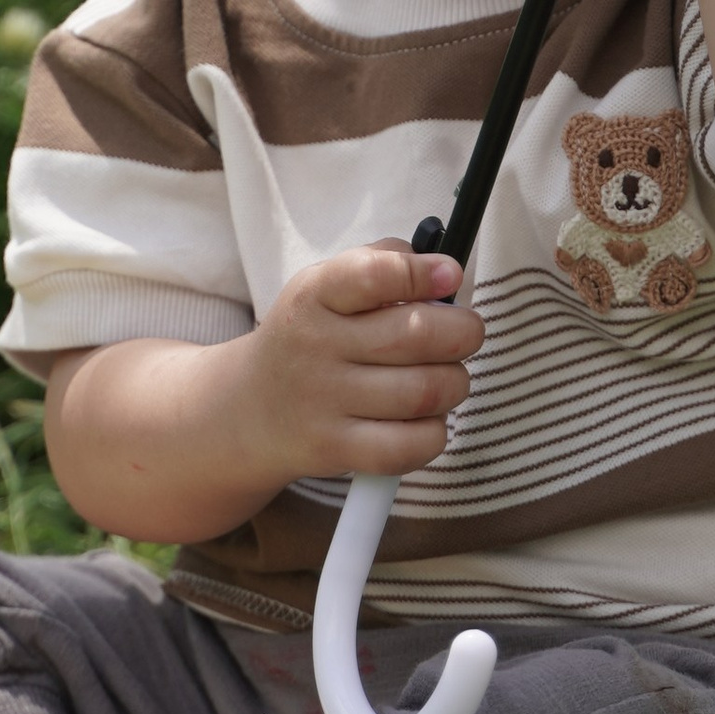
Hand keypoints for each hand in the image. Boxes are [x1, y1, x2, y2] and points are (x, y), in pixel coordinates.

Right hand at [240, 243, 482, 483]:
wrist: (250, 409)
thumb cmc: (311, 337)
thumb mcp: (326, 285)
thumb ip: (383, 264)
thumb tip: (445, 271)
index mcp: (315, 294)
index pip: (373, 275)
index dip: (422, 273)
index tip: (450, 275)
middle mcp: (315, 346)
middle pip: (415, 336)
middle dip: (463, 332)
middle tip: (464, 334)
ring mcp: (324, 401)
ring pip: (425, 392)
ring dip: (454, 383)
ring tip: (445, 378)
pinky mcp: (336, 449)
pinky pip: (411, 445)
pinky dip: (435, 431)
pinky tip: (425, 418)